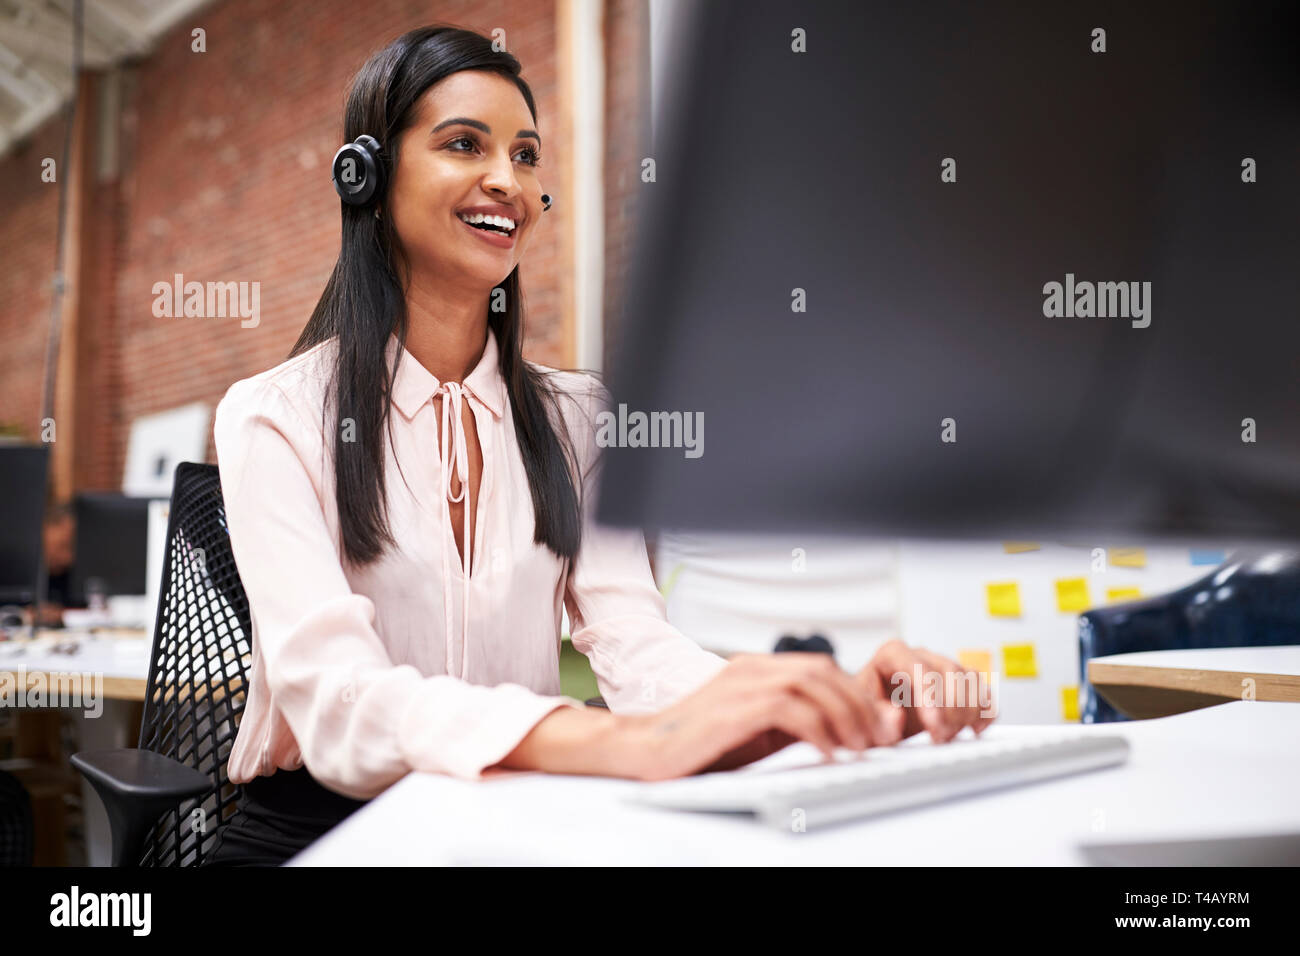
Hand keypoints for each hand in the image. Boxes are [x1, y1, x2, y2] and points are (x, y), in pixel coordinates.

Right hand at [620, 652, 906, 780]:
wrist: (645, 750)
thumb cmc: (700, 745)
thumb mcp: (758, 732)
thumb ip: (797, 725)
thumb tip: (847, 732)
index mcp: (755, 668)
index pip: (820, 667)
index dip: (854, 694)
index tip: (873, 725)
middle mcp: (749, 668)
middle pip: (821, 669)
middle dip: (856, 703)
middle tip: (874, 738)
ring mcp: (739, 685)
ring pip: (810, 684)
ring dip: (844, 716)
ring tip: (858, 747)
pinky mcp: (732, 709)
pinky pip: (789, 710)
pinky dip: (818, 731)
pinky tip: (828, 753)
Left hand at [855, 639, 996, 743]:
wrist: (875, 718)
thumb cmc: (867, 713)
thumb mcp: (863, 715)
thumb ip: (877, 716)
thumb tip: (895, 715)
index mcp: (892, 654)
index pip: (918, 666)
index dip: (930, 694)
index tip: (933, 723)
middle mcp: (920, 656)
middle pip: (949, 671)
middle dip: (949, 708)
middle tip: (940, 737)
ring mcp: (942, 666)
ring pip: (969, 679)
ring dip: (966, 711)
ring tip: (948, 735)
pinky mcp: (960, 683)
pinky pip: (982, 690)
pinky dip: (984, 710)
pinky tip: (974, 729)